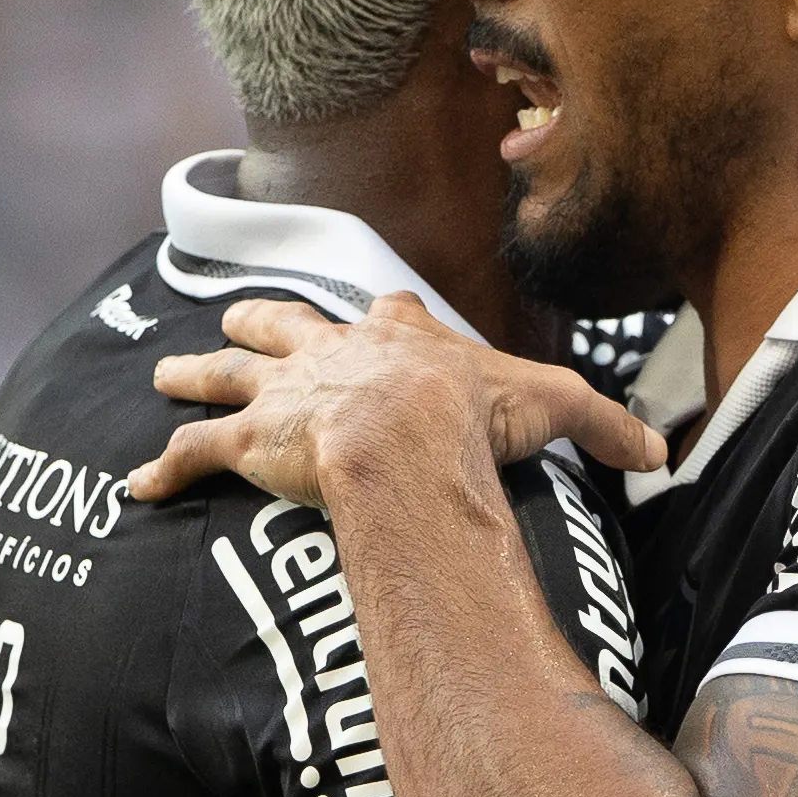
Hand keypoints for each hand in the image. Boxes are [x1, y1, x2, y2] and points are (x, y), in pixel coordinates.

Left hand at [130, 293, 667, 504]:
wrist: (408, 436)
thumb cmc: (476, 419)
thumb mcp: (555, 408)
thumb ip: (604, 428)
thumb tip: (661, 456)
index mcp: (401, 339)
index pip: (390, 314)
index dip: (387, 317)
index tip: (383, 310)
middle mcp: (334, 352)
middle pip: (287, 323)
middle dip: (261, 321)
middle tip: (235, 316)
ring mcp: (287, 392)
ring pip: (227, 372)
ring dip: (194, 371)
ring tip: (164, 373)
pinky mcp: (250, 439)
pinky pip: (196, 454)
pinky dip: (165, 470)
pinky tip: (136, 486)